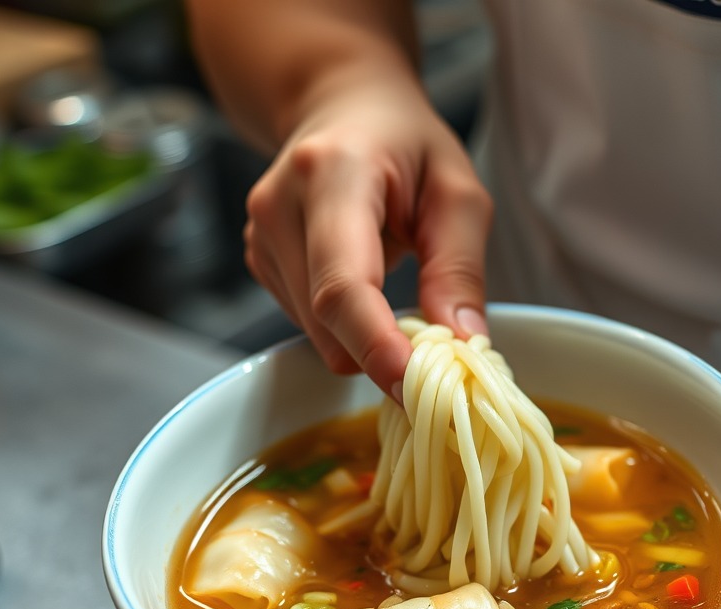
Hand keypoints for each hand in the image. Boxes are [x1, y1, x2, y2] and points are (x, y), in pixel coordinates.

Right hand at [243, 72, 491, 398]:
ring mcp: (261, 237)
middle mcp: (280, 205)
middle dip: (384, 353)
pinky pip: (310, 328)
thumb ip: (460, 269)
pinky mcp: (259, 263)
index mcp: (333, 173)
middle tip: (435, 351)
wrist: (342, 108)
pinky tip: (366, 285)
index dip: (375, 345)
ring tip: (397, 292)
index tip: (412, 387)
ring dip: (366, 340)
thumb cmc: (406, 144)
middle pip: (328, 322)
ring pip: (319, 336)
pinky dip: (347, 328)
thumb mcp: (458, 193)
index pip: (343, 283)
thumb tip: (461, 343)